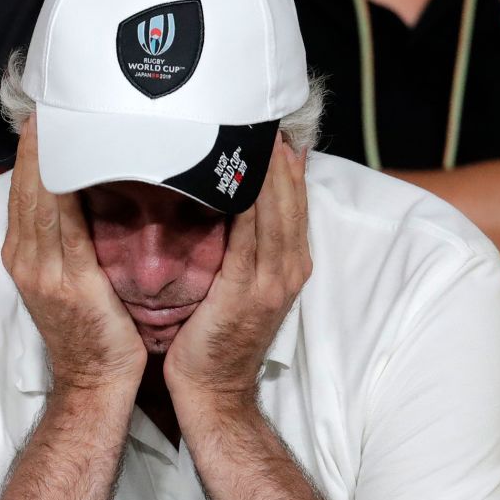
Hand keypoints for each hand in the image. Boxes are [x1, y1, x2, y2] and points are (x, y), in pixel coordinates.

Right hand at [2, 119, 145, 393]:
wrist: (97, 385)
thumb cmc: (99, 332)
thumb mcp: (77, 278)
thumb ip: (76, 239)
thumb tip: (96, 193)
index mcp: (24, 252)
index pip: (26, 185)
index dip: (34, 145)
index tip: (51, 106)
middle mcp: (24, 255)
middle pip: (27, 181)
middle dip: (39, 137)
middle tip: (56, 92)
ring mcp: (40, 268)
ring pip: (41, 192)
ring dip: (52, 149)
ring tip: (66, 109)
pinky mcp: (64, 279)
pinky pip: (64, 217)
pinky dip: (69, 181)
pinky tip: (85, 154)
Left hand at [165, 137, 309, 407]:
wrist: (210, 392)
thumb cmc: (209, 338)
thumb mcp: (230, 284)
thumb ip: (235, 246)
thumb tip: (219, 202)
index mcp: (287, 262)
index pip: (290, 198)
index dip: (282, 159)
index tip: (264, 120)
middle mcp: (289, 266)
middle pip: (289, 195)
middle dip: (277, 152)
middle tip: (257, 107)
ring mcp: (273, 279)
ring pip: (277, 208)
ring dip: (267, 166)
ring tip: (253, 125)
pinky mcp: (249, 290)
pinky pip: (253, 234)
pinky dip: (252, 200)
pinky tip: (242, 172)